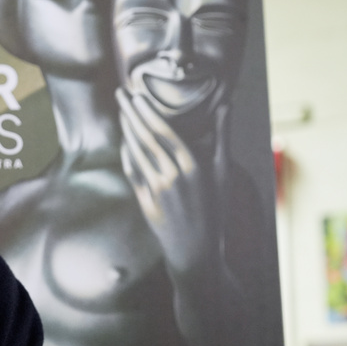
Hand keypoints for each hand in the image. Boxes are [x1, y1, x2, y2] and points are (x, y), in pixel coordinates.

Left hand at [115, 87, 219, 273]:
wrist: (197, 251)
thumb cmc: (216, 210)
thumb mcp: (224, 173)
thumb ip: (222, 137)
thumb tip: (226, 105)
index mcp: (192, 167)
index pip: (164, 131)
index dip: (148, 111)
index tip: (138, 94)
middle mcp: (172, 177)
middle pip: (146, 138)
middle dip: (132, 113)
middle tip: (121, 94)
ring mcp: (156, 191)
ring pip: (137, 153)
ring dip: (127, 130)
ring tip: (122, 112)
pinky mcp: (145, 202)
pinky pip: (132, 173)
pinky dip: (127, 155)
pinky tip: (125, 141)